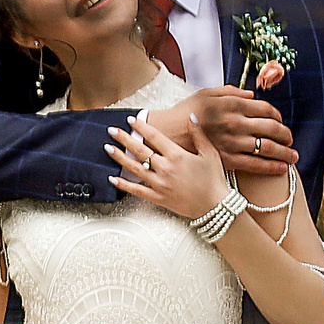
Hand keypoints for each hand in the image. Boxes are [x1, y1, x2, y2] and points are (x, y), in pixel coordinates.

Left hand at [107, 116, 230, 220]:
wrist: (215, 207)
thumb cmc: (214, 180)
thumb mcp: (210, 153)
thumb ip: (198, 134)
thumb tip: (190, 117)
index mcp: (177, 156)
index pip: (155, 137)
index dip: (141, 127)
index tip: (131, 119)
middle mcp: (166, 169)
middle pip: (140, 150)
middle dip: (124, 138)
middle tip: (112, 130)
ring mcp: (160, 184)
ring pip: (135, 168)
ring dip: (120, 157)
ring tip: (108, 148)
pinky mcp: (158, 198)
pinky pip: (137, 191)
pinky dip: (123, 184)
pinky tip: (112, 178)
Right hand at [139, 89, 295, 176]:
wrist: (166, 133)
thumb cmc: (185, 112)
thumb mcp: (206, 94)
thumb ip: (231, 92)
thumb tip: (251, 94)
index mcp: (233, 104)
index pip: (266, 109)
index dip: (277, 116)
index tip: (279, 121)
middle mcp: (236, 122)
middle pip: (272, 128)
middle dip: (286, 134)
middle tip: (290, 139)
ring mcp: (233, 142)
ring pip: (267, 147)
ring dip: (284, 152)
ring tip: (292, 156)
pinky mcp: (227, 159)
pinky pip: (255, 165)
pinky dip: (272, 167)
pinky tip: (281, 169)